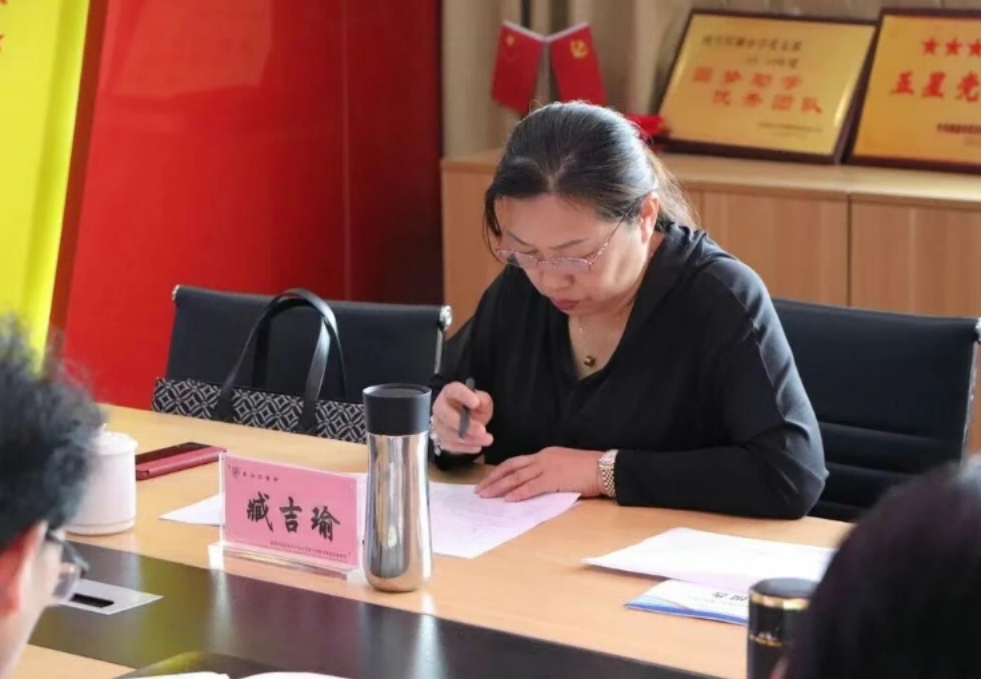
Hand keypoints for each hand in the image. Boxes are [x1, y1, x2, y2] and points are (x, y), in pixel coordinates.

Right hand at [431, 381, 493, 453]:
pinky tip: (478, 447)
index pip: (453, 391)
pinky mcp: (442, 439)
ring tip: (487, 439)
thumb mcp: (482, 401)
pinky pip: (451, 445)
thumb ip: (483, 400)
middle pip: (446, 415)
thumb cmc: (473, 408)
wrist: (466, 422)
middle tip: (482, 430)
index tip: (476, 402)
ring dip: (470, 439)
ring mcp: (439, 425)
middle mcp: (440, 407)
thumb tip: (479, 402)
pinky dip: (466, 448)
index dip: (464, 396)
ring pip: (450, 434)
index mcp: (450, 393)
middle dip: (466, 425)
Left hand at [476, 447, 603, 501]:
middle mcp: (542, 458)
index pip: (516, 462)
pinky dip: (519, 493)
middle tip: (480, 490)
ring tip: (487, 495)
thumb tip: (533, 485)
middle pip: (511, 467)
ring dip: (500, 487)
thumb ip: (548, 472)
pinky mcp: (554, 478)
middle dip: (493, 479)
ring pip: (517, 477)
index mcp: (544, 454)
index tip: (488, 481)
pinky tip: (508, 499)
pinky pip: (532, 486)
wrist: (604, 467)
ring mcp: (547, 467)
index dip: (500, 472)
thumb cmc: (587, 468)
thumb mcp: (563, 465)